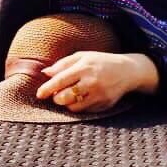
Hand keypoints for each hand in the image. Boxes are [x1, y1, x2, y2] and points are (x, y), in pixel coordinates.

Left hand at [35, 52, 158, 112]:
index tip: (39, 94)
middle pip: (64, 97)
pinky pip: (85, 111)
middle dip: (56, 98)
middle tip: (57, 94)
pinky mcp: (105, 105)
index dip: (46, 89)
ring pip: (73, 107)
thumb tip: (45, 73)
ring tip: (70, 96)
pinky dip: (80, 106)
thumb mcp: (82, 56)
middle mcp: (91, 82)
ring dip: (67, 104)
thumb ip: (63, 64)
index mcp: (84, 67)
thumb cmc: (100, 62)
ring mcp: (99, 95)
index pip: (59, 81)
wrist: (127, 71)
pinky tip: (84, 98)